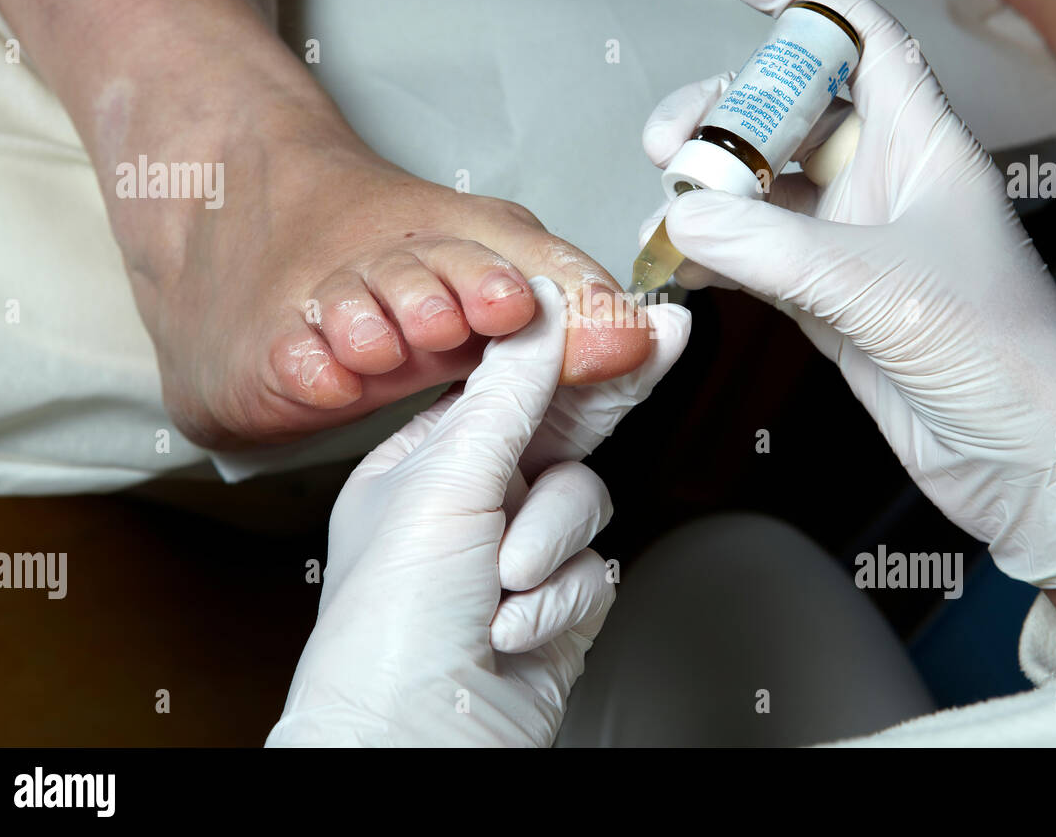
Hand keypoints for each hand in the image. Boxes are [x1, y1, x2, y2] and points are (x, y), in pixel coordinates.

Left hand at [266, 279, 689, 745]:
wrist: (415, 743)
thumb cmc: (392, 627)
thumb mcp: (446, 483)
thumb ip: (509, 393)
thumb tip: (542, 311)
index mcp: (425, 464)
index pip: (511, 386)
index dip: (570, 350)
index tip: (630, 315)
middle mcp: (472, 502)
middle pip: (560, 431)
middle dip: (603, 400)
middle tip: (663, 339)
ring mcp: (518, 553)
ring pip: (586, 502)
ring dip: (550, 543)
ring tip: (505, 580)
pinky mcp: (558, 603)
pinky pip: (594, 568)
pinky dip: (560, 598)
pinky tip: (514, 625)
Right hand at [641, 0, 1055, 587]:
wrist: (1027, 462)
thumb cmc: (1005, 360)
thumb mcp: (886, 289)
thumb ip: (777, 249)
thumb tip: (685, 219)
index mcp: (924, 148)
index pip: (857, 40)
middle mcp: (886, 185)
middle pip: (788, 114)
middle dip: (723, 116)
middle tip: (670, 144)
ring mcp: (854, 244)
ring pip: (763, 188)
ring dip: (710, 190)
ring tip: (668, 209)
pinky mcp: (830, 301)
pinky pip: (756, 255)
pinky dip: (715, 253)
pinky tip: (681, 258)